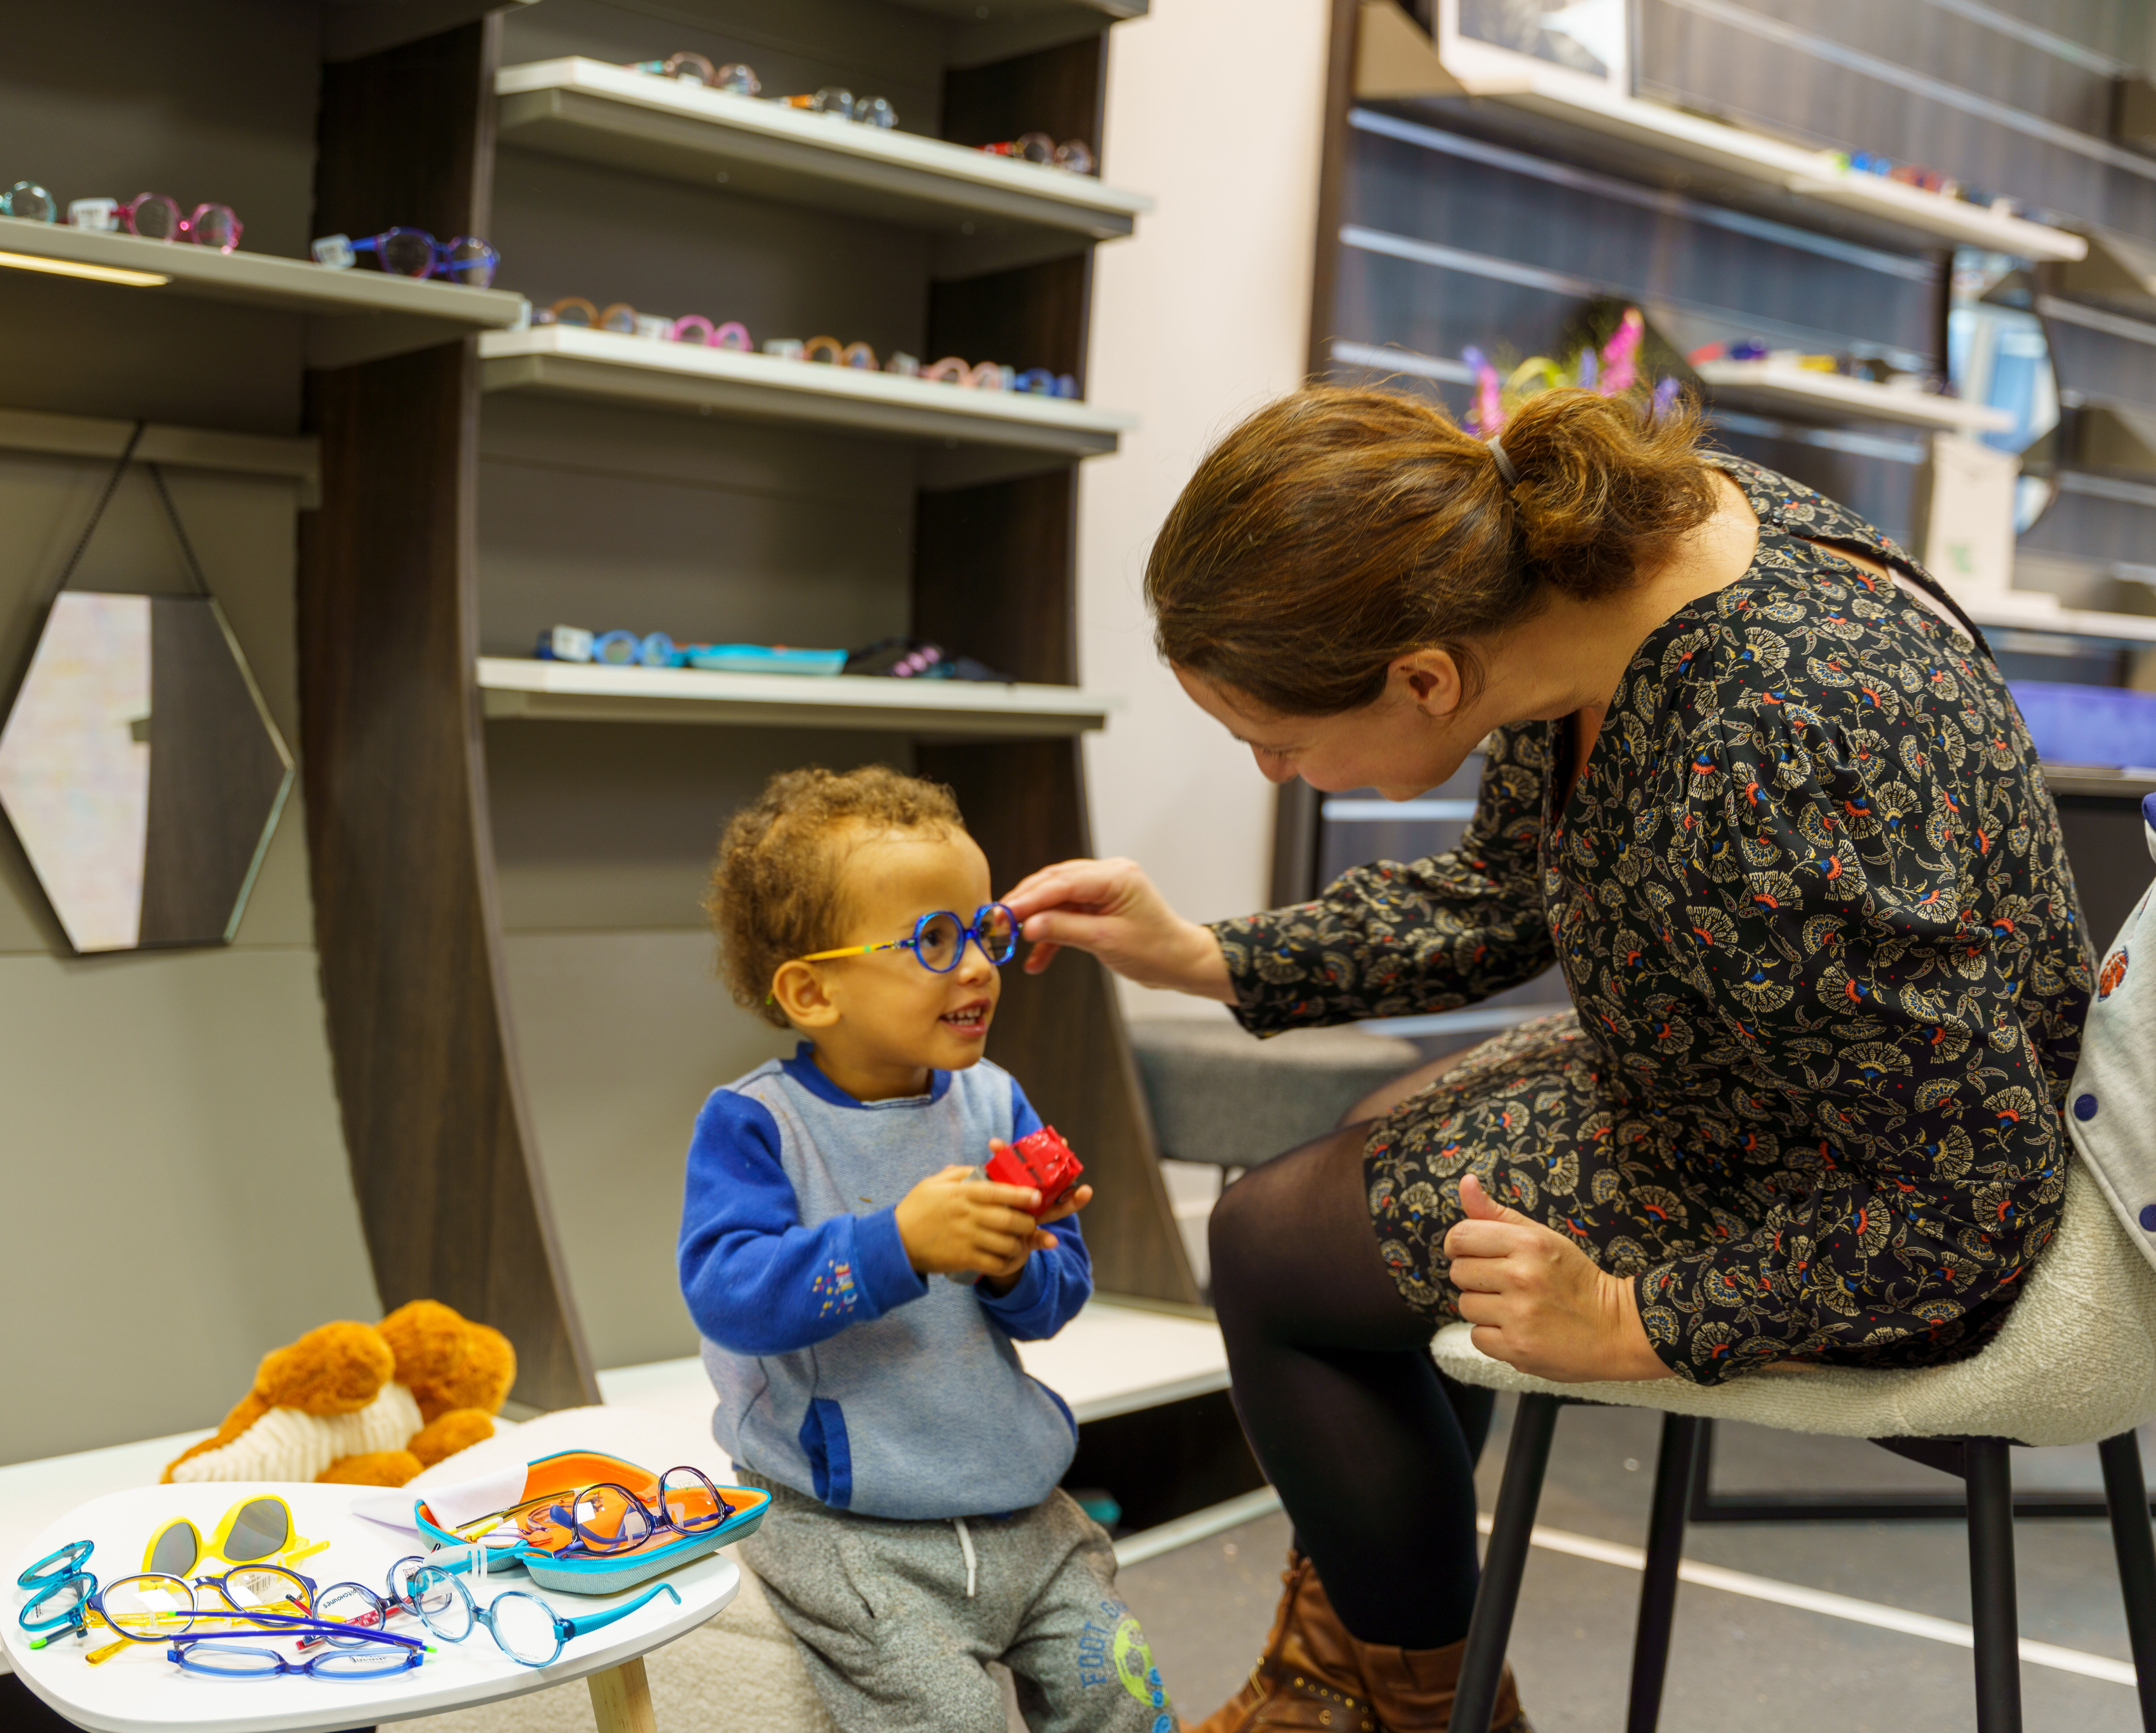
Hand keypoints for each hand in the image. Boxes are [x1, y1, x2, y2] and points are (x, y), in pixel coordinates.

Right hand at [895, 1165, 1045, 1282]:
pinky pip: (995, 1264)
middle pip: (1008, 1220)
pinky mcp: (964, 1260)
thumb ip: (960, 1172)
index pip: (997, 1192)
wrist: (895, 1243)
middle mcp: (967, 1216)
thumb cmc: (915, 1209)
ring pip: (1006, 1244)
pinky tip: (1011, 1258)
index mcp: (961, 1194)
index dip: (1021, 1194)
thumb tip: (983, 1167)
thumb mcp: (933, 1183)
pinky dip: (1008, 1263)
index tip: (1037, 1196)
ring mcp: (966, 1240)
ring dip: (1020, 1244)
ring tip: (1024, 1241)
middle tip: (1032, 1222)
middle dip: (1028, 1222)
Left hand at [974, 1144, 1092, 1293]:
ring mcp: (1032, 1219)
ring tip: (1085, 1191)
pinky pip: (1039, 1239)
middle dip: (1058, 1164)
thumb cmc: (975, 1220)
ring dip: (1070, 1200)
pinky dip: (1045, 1240)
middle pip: (1045, 1180)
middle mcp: (1026, 1200)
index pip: (1014, 1165)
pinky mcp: (1029, 1240)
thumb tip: (949, 1166)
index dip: (1011, 1152)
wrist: (977, 1251)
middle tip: (1068, 1147)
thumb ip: (965, 1186)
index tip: (1001, 1142)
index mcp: (1012, 1188)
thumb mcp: (969, 1202)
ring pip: (1054, 1207)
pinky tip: (1052, 1240)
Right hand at [999, 857, 1235, 999]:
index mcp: (1115, 876)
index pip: (1061, 882)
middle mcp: (1108, 875)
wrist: (1181, 963)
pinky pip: (1067, 915)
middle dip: (1025, 904)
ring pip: (1057, 899)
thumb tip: (1026, 926)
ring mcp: (1104, 889)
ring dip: (1035, 920)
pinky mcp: (1099, 906)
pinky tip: (1035, 959)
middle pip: (1054, 883)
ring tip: (1010, 938)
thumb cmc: (1156, 951)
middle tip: (997, 922)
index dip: (1028, 898)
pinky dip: (1052, 936)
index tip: (1002, 913)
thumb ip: (1063, 931)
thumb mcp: (1106, 942)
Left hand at [1443, 1174, 1669, 1382]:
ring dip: (1483, 1307)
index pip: (1460, 1236)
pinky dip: (1492, 1336)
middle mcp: (1521, 1277)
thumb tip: (1466, 1182)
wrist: (1616, 1327)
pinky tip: (1517, 1329)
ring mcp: (1519, 1316)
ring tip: (1514, 1306)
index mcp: (1528, 1244)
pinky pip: (1477, 1337)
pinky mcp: (1517, 1349)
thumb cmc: (1575, 1279)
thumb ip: (1497, 1213)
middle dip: (1475, 1277)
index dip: (1460, 1245)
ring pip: (1465, 1305)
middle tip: (1504, 1283)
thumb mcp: (1542, 1237)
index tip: (1475, 1253)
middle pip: (1458, 1272)